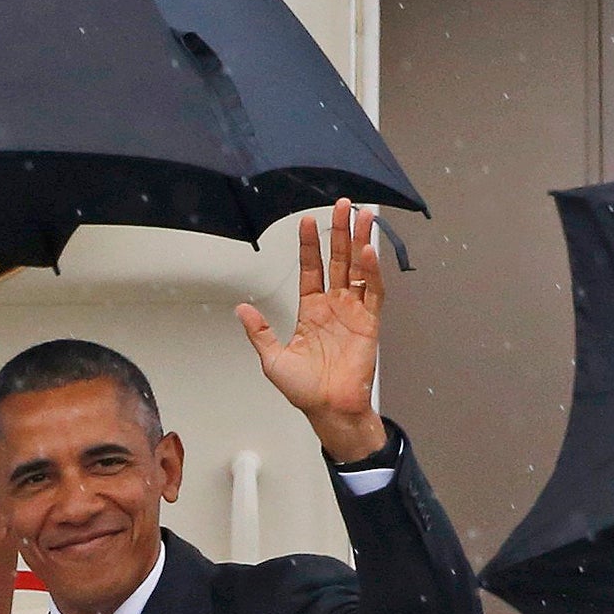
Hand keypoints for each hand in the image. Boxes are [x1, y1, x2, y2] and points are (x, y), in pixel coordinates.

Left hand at [236, 198, 387, 462]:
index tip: (306, 221)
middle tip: (341, 205)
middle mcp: (334, 306)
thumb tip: (241, 308)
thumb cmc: (304, 389)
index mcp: (311, 311)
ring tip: (361, 215)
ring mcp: (353, 312)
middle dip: (339, 232)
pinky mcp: (370, 322)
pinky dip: (372, 271)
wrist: (328, 408)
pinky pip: (372, 291)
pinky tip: (369, 251)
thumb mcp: (272, 359)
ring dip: (360, 242)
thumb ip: (259, 331)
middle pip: (338, 261)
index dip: (309, 246)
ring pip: (358, 269)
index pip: (311, 269)